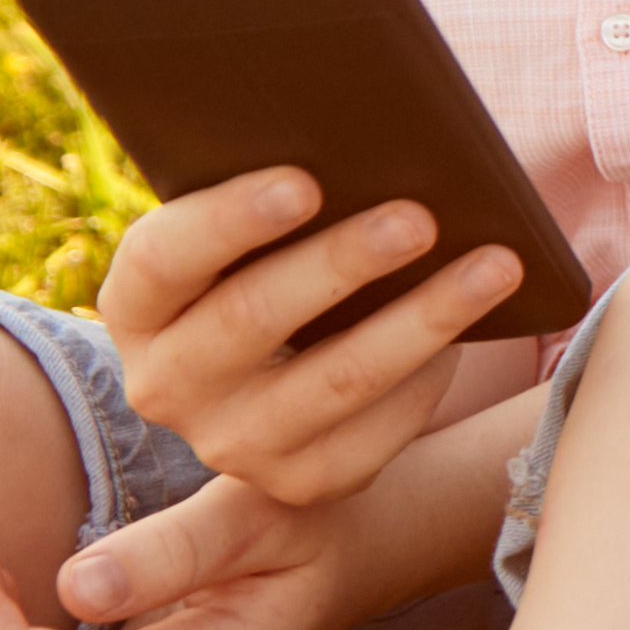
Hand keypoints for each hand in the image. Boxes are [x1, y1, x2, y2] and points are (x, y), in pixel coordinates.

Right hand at [98, 167, 529, 507]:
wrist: (281, 376)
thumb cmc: (271, 263)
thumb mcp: (248, 234)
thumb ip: (275, 196)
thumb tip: (364, 147)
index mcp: (137, 306)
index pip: (164, 259)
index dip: (230, 220)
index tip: (305, 181)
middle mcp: (165, 384)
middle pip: (252, 318)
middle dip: (342, 263)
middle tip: (420, 217)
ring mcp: (231, 445)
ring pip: (335, 380)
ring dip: (422, 319)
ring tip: (493, 265)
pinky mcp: (303, 481)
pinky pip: (378, 431)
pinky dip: (431, 376)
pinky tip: (474, 332)